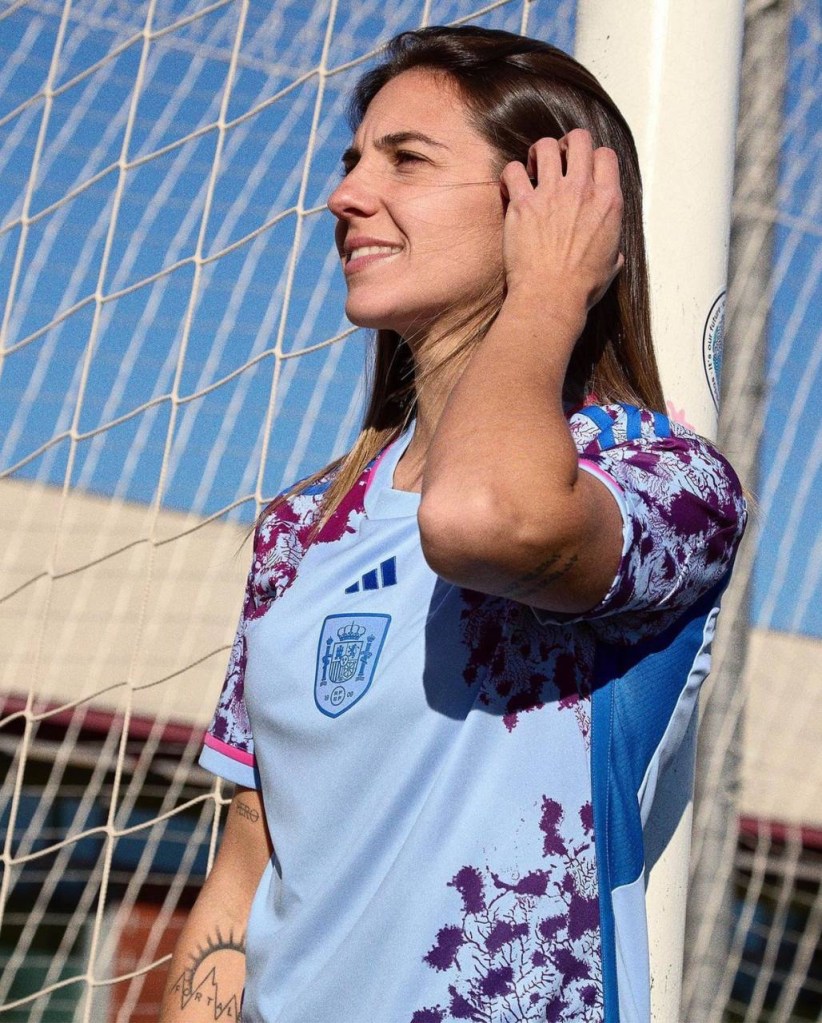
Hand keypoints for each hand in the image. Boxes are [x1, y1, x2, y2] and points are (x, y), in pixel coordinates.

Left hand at [499, 129, 623, 321]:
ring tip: (531, 169)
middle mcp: (582, 191)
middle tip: (557, 158)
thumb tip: (614, 253)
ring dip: (537, 153)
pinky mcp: (523, 205)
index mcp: (608, 202)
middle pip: (579, 139)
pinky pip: (511, 171)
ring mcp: (552, 194)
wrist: (551, 298)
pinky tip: (510, 190)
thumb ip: (613, 247)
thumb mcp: (611, 265)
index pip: (606, 155)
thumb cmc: (581, 288)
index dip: (594, 158)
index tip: (583, 170)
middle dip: (567, 144)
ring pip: (545, 146)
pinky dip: (509, 176)